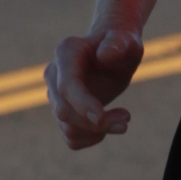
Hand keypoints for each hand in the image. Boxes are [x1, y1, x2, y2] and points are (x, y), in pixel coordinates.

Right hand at [45, 29, 144, 149]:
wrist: (113, 52)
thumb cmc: (121, 44)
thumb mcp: (127, 40)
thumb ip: (118, 43)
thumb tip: (105, 55)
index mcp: (66, 52)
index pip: (66, 86)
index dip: (81, 105)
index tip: (101, 119)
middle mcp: (54, 74)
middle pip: (64, 111)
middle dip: (96, 123)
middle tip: (125, 121)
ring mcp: (55, 95)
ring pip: (68, 128)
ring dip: (98, 132)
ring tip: (123, 119)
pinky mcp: (61, 112)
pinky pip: (71, 138)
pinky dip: (92, 138)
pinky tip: (110, 124)